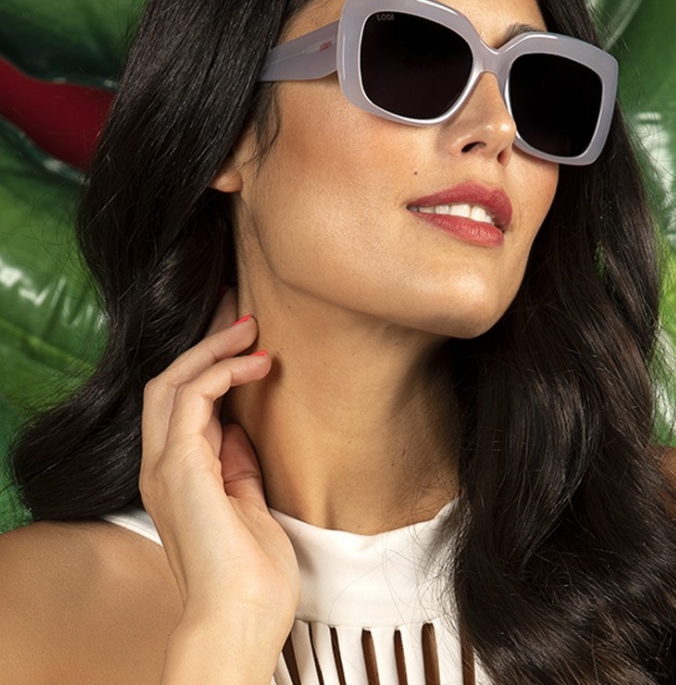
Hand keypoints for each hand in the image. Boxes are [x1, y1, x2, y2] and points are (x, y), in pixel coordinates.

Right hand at [139, 294, 299, 659]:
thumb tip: (238, 429)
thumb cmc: (251, 576)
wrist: (240, 619)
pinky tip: (257, 364)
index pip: (179, 403)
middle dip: (204, 342)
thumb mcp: (247, 505)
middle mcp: (161, 467)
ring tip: (251, 327)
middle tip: (242, 313)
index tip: (245, 339)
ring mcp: (164, 466)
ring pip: (170, 382)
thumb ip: (236, 466)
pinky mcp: (180, 467)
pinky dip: (223, 372)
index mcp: (175, 477)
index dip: (208, 364)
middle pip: (167, 382)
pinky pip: (193, 397)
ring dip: (212, 348)